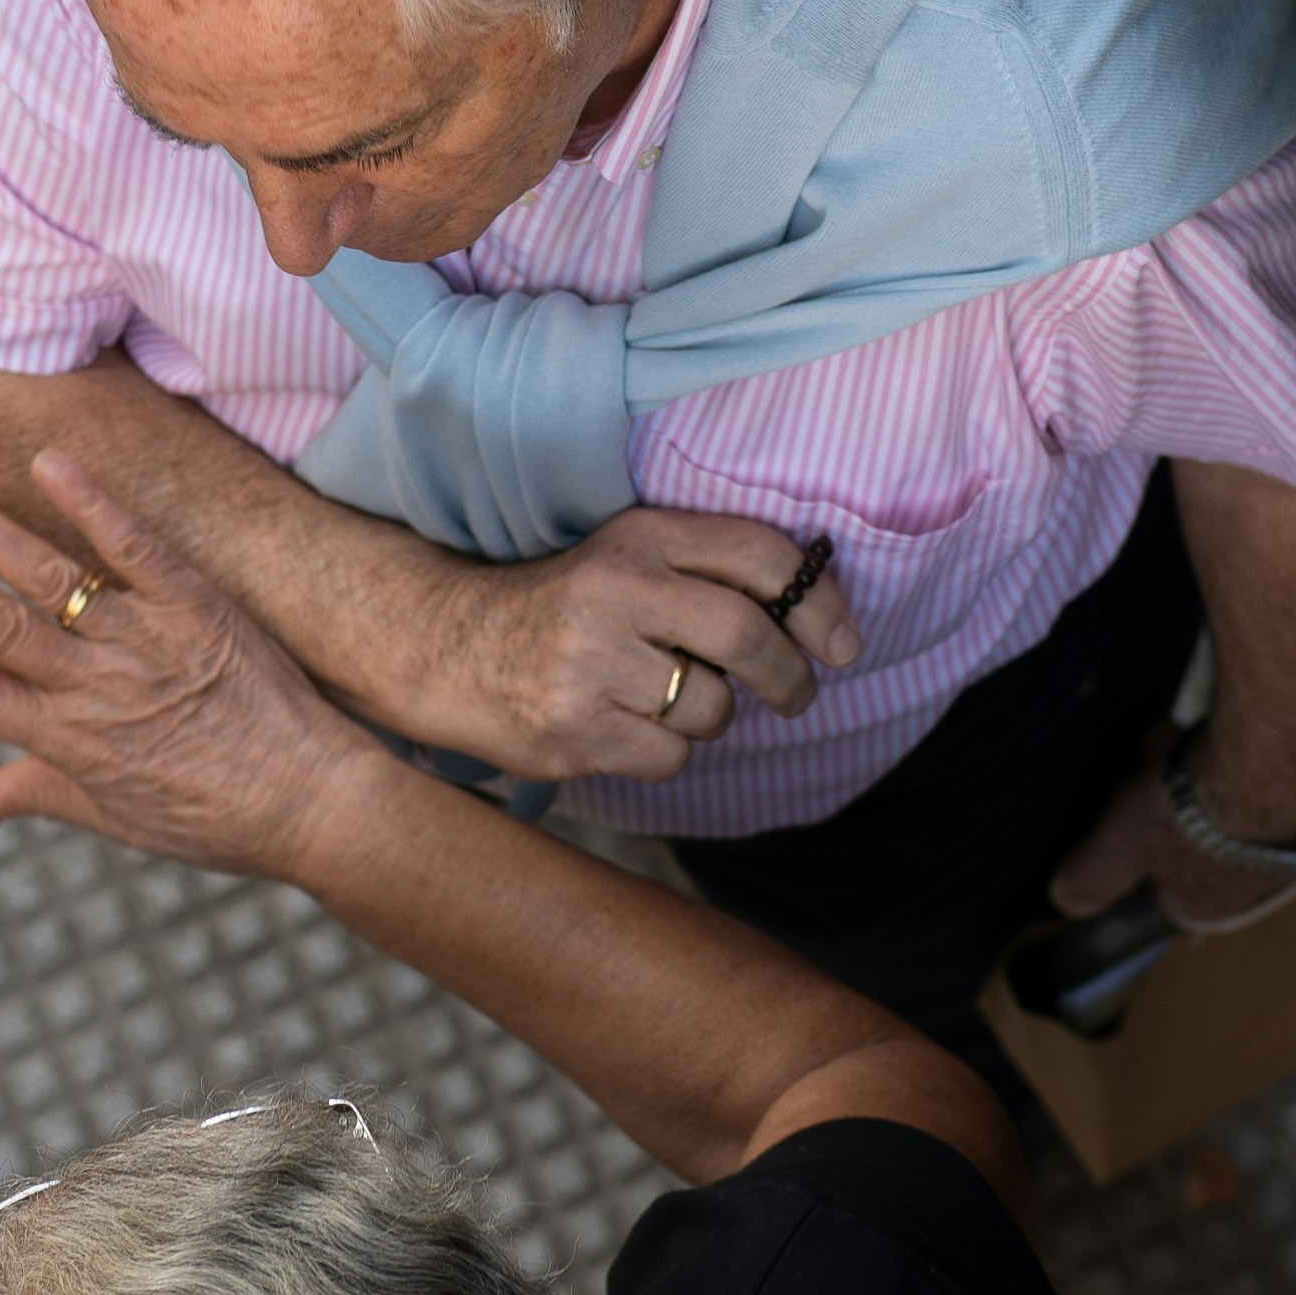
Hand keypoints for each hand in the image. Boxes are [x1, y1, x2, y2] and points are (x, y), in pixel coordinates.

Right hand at [0, 454, 354, 865]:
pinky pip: (137, 549)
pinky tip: (49, 463)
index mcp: (70, 744)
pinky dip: (93, 505)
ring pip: (49, 581)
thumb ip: (40, 797)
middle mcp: (98, 690)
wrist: (318, 805)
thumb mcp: (121, 821)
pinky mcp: (198, 608)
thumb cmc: (220, 822)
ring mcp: (147, 643)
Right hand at [425, 509, 863, 784]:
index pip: (758, 555)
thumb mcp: (628, 560)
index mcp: (639, 538)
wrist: (451, 647)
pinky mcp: (574, 730)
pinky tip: (623, 726)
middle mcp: (615, 592)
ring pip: (712, 708)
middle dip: (791, 677)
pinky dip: (664, 751)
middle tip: (797, 695)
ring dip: (709, 716)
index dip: (819, 602)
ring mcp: (591, 665)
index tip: (844, 644)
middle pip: (748, 637)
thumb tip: (820, 619)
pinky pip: (670, 756)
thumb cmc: (565, 607)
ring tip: (663, 700)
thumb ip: (710, 573)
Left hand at [1045, 753, 1295, 936]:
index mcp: (1212, 907)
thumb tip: (1065, 900)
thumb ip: (1094, 876)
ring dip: (1217, 774)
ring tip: (1189, 737)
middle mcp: (1266, 884)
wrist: (1281, 756)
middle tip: (1159, 766)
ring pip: (1245, 806)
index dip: (1145, 848)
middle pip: (1208, 842)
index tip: (1130, 812)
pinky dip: (1258, 751)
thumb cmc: (1196, 811)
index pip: (1170, 889)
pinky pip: (1281, 773)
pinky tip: (1238, 723)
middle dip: (1181, 807)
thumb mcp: (1120, 845)